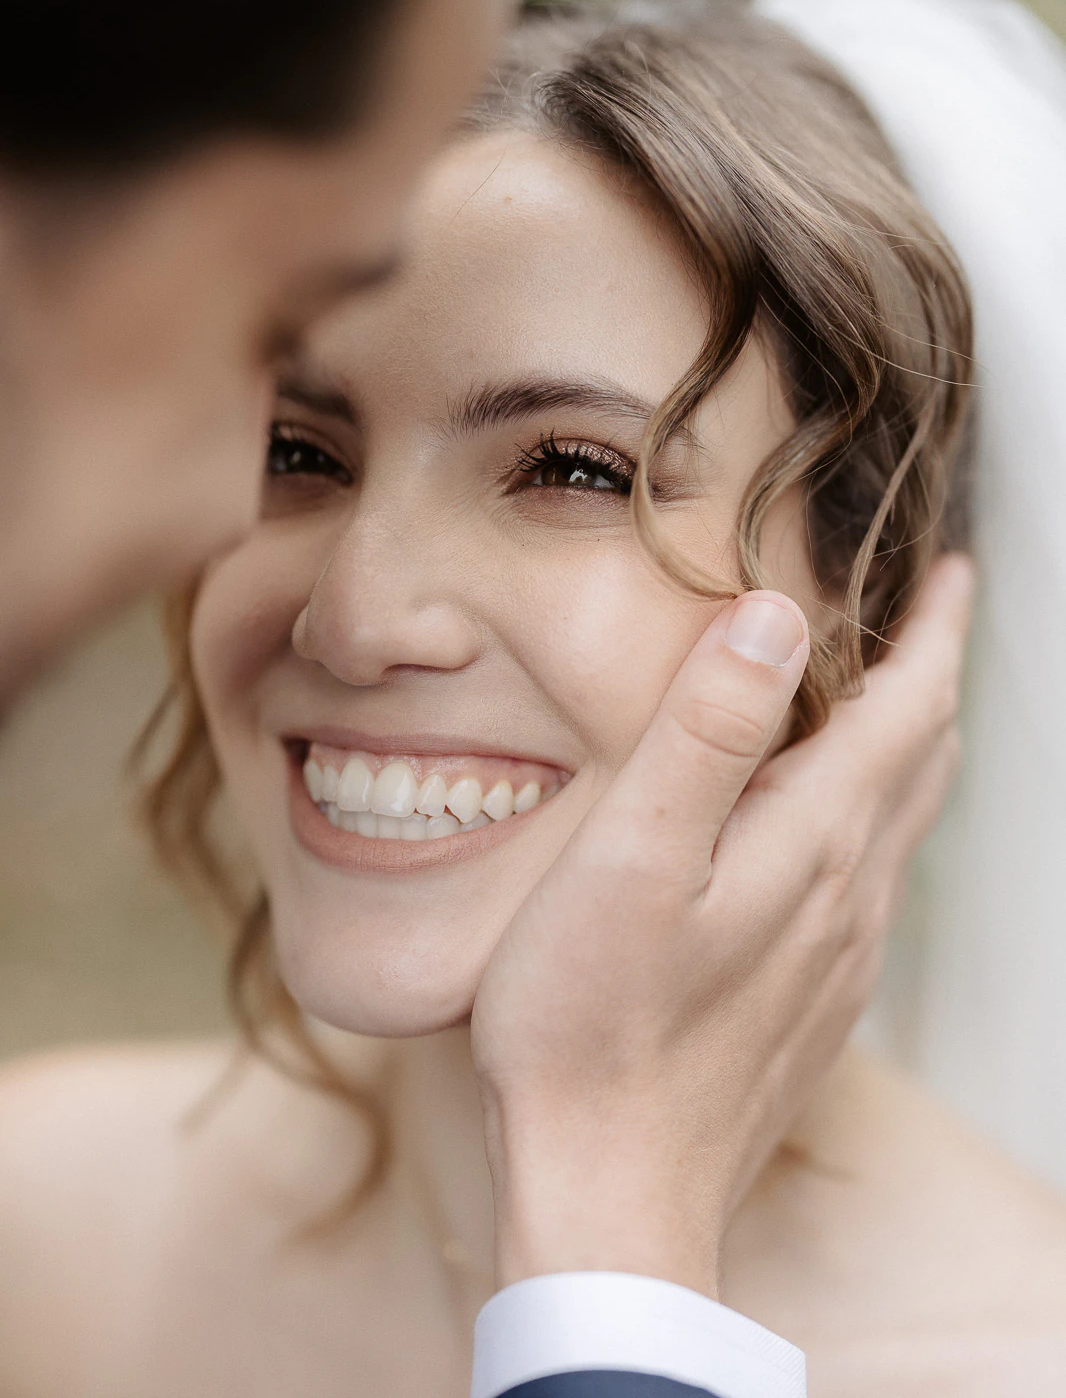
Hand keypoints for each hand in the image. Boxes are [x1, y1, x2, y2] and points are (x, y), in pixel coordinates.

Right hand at [472, 554, 973, 1298]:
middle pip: (923, 763)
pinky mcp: (809, 1005)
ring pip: (902, 825)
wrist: (610, 1197)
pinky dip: (873, 817)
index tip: (954, 573)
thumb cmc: (592, 1027)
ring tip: (895, 703)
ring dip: (911, 747)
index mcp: (815, 844)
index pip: (909, 710)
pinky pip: (868, 884)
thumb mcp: (631, 858)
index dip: (937, 632)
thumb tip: (774, 618)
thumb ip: (705, 733)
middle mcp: (848, 898)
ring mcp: (835, 960)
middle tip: (933, 618)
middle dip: (935, 679)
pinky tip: (830, 830)